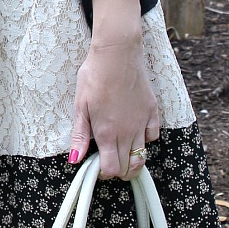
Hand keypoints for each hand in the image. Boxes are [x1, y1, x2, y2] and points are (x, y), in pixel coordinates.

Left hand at [68, 34, 159, 178]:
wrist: (117, 54)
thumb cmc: (94, 77)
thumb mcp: (80, 106)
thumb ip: (80, 135)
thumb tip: (75, 160)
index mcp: (108, 133)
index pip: (112, 169)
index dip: (104, 173)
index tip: (98, 167)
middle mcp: (128, 132)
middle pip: (128, 167)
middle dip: (118, 171)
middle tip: (108, 161)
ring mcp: (142, 123)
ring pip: (143, 156)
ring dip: (133, 161)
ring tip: (122, 153)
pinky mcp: (152, 112)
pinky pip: (153, 136)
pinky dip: (145, 140)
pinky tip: (135, 132)